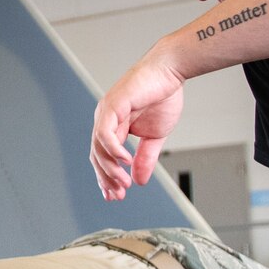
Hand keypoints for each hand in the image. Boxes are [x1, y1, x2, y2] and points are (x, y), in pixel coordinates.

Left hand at [91, 50, 185, 199]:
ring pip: (99, 147)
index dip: (107, 178)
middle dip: (106, 178)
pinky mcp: (112, 105)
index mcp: (113, 125)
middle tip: (118, 195)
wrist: (170, 72)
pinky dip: (113, 150)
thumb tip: (139, 180)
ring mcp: (106, 111)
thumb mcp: (154, 136)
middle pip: (97, 155)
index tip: (116, 196)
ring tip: (123, 182)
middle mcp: (105, 119)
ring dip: (110, 168)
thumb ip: (145, 157)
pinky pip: (105, 133)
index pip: (103, 156)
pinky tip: (125, 161)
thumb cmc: (162, 96)